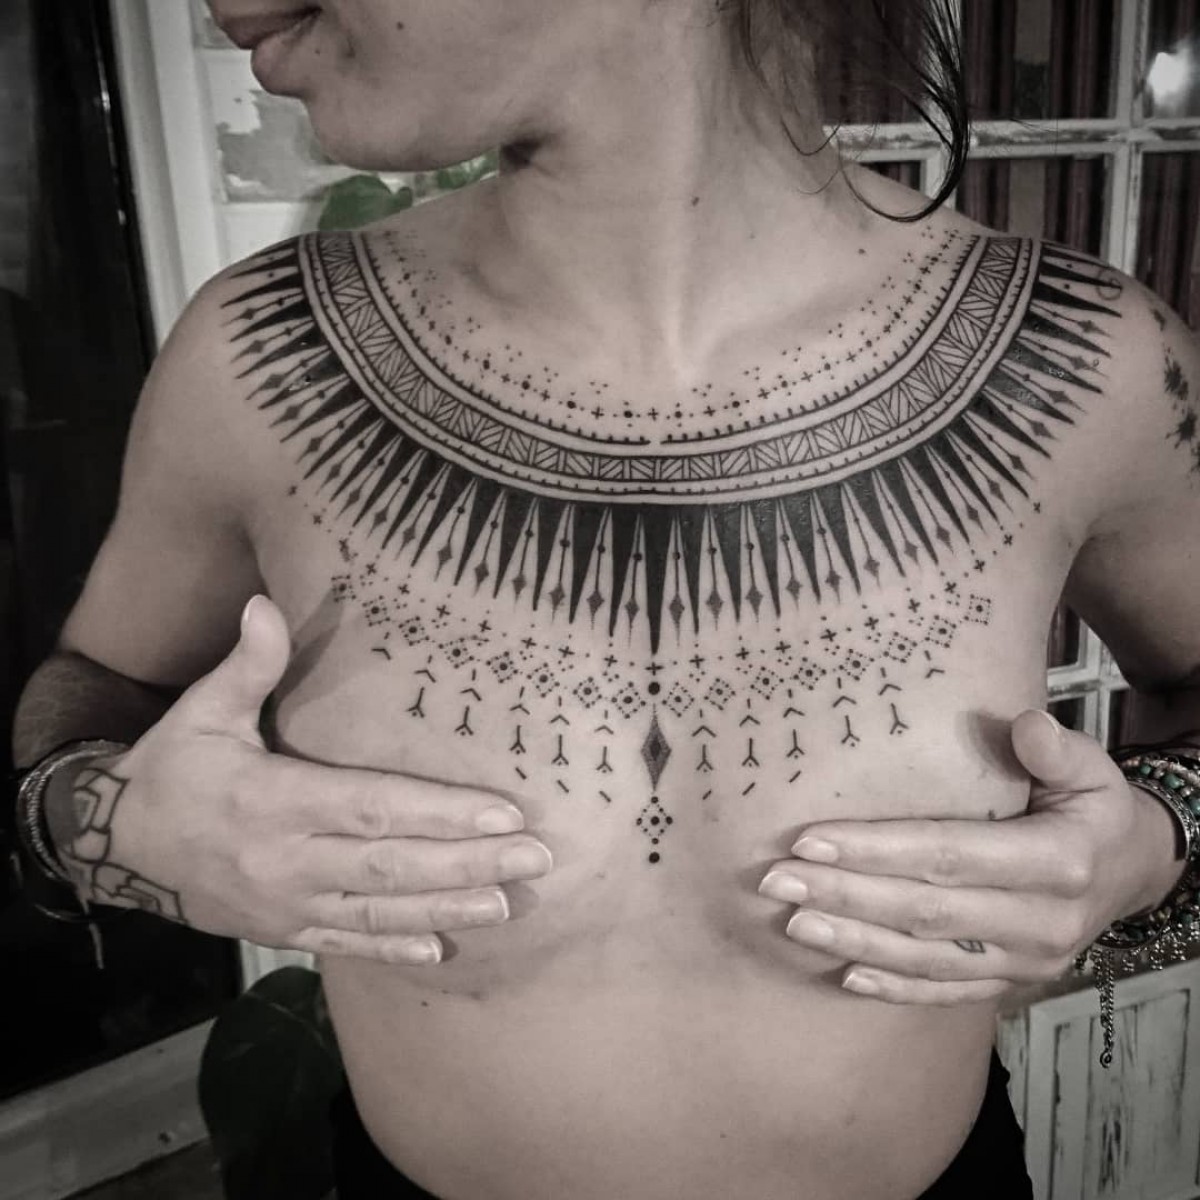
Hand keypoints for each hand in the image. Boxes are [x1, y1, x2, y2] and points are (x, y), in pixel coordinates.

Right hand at [56, 596, 552, 964]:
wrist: (116, 846)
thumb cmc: (173, 769)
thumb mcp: (202, 712)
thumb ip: (246, 665)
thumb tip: (265, 603)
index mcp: (274, 800)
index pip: (373, 808)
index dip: (441, 813)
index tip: (503, 813)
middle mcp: (286, 859)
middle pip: (391, 867)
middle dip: (469, 863)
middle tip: (535, 858)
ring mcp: (285, 903)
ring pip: (378, 912)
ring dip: (447, 908)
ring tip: (508, 903)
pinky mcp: (281, 928)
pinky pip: (344, 943)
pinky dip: (392, 948)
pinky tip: (440, 950)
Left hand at [758, 710, 1184, 1004]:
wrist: (1133, 872)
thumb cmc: (1093, 808)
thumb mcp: (1091, 767)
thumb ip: (1054, 748)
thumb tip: (1021, 725)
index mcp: (1057, 861)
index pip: (949, 854)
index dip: (876, 849)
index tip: (809, 841)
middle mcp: (1041, 922)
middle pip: (925, 911)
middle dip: (844, 896)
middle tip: (776, 881)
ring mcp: (1026, 961)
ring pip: (927, 958)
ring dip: (854, 941)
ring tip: (792, 923)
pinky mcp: (1012, 983)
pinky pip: (947, 992)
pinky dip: (895, 987)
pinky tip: (844, 975)